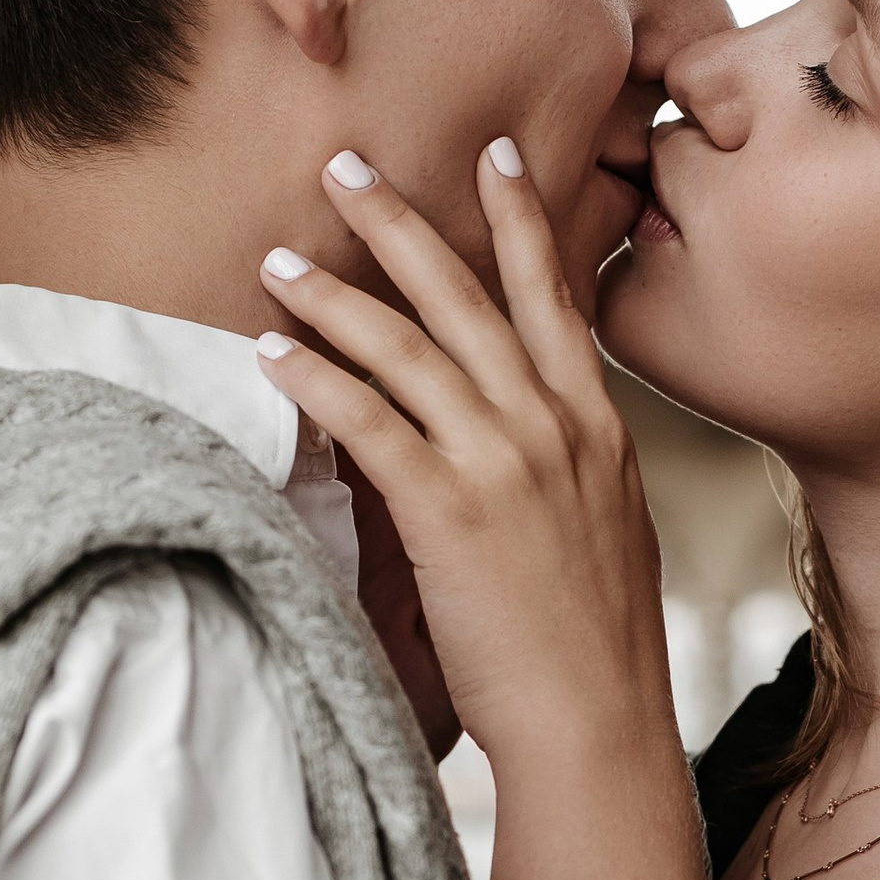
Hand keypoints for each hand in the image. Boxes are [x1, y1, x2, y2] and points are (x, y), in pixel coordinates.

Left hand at [257, 146, 675, 779]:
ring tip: (279, 260)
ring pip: (410, 348)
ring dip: (336, 296)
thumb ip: (565, 468)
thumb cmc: (595, 648)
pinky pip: (370, 421)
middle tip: (346, 167)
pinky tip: (275, 353)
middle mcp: (555, 426)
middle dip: (401, 224)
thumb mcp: (605, 531)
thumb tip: (519, 442)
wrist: (599, 724)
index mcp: (596, 427)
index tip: (495, 155)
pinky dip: (319, 378)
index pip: (552, 297)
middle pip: (467, 296)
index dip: (520, 220)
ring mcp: (506, 463)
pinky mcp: (451, 510)